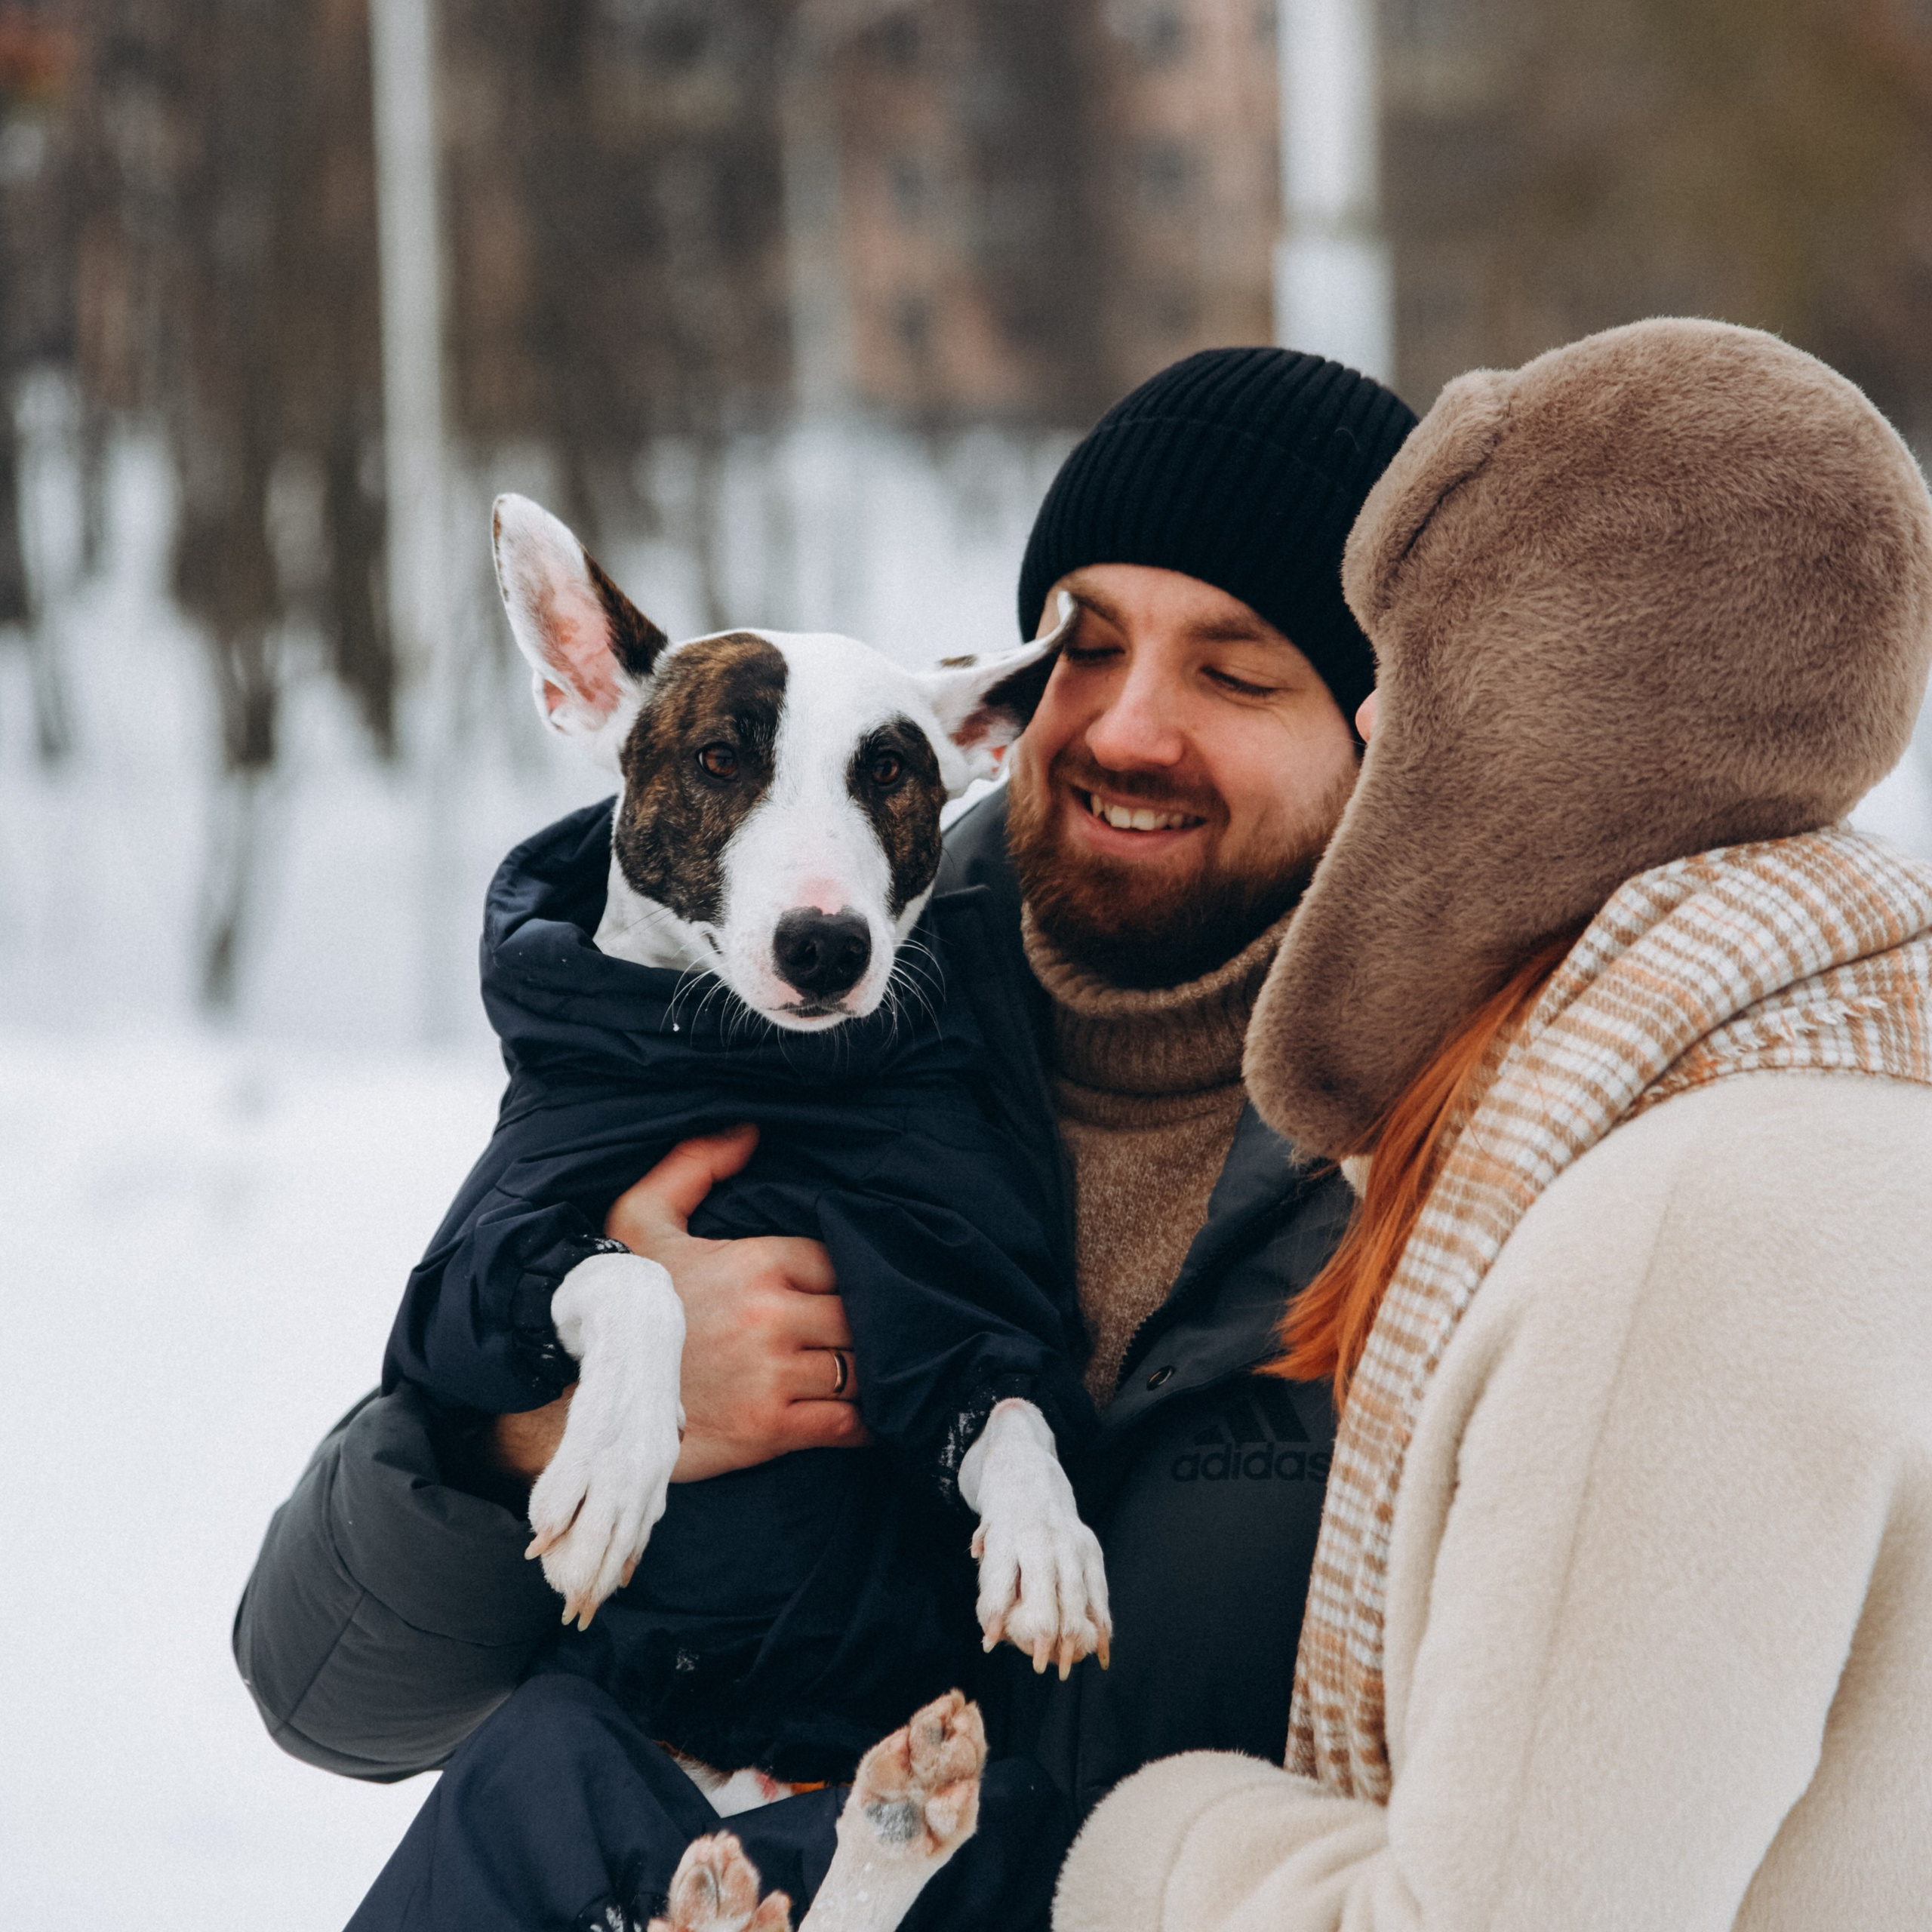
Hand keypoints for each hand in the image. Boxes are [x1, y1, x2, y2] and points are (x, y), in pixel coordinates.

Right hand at [605, 1124, 869, 1480]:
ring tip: (864, 1373)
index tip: (835, 1291)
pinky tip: (859, 1415)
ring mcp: (774, 1374)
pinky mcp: (771, 1429)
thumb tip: (747, 1130)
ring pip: (861, 1368)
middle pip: (860, 1315)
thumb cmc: (617, 1303)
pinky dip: (863, 1422)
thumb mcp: (641, 1216)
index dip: (845, 1277)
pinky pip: (847, 1424)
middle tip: (858, 1334)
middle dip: (864, 1324)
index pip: (840, 1262)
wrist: (577, 1394)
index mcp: (757, 1261)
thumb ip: (695, 1164)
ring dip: (868, 1372)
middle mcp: (772, 1315)